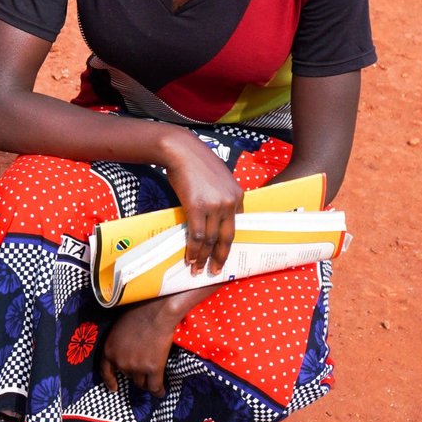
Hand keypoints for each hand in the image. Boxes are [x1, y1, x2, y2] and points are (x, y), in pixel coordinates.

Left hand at [99, 300, 178, 397]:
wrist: (156, 312)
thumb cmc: (138, 312)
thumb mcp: (119, 328)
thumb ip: (119, 343)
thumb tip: (125, 350)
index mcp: (109, 350)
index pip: (105, 371)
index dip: (110, 381)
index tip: (114, 388)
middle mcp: (120, 362)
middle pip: (128, 376)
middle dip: (135, 372)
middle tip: (143, 367)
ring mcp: (136, 367)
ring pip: (141, 383)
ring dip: (146, 381)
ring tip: (153, 380)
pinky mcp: (153, 369)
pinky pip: (154, 387)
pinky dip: (158, 391)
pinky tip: (160, 392)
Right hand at [161, 130, 242, 274]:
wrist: (182, 151)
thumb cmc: (198, 163)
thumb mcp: (219, 179)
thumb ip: (222, 198)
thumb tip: (216, 218)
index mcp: (238, 196)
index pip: (235, 227)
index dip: (227, 245)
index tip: (222, 256)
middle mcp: (230, 202)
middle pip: (227, 238)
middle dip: (220, 258)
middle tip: (214, 271)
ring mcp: (215, 205)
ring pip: (211, 240)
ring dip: (203, 257)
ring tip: (197, 269)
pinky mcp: (197, 207)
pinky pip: (197, 235)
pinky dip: (193, 249)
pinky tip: (189, 258)